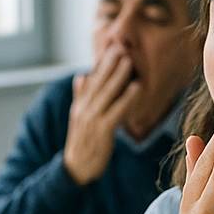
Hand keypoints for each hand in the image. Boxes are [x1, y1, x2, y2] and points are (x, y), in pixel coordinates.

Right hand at [62, 52, 141, 184]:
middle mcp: (84, 108)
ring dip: (118, 76)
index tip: (112, 46)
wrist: (76, 168)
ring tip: (129, 60)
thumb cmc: (83, 143)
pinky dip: (127, 98)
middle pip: (99, 82)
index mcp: (80, 104)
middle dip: (110, 63)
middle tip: (121, 45)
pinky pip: (117, 110)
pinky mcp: (101, 130)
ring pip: (107, 93)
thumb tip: (81, 76)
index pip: (92, 79)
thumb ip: (81, 96)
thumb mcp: (80, 118)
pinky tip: (137, 87)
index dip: (102, 63)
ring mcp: (92, 119)